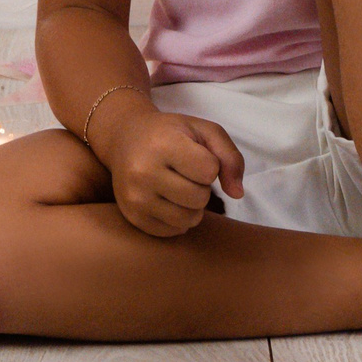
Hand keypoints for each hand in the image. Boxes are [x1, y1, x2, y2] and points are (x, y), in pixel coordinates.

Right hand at [93, 100, 245, 237]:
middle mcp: (143, 172)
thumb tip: (237, 193)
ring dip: (192, 206)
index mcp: (162, 144)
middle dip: (201, 186)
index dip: (210, 163)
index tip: (194, 154)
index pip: (209, 170)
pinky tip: (168, 199)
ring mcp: (135, 197)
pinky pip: (174, 231)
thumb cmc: (170, 133)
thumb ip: (230, 157)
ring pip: (189, 219)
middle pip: (200, 198)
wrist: (124, 138)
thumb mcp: (203, 130)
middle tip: (185, 172)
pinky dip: (179, 219)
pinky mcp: (133, 217)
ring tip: (179, 186)